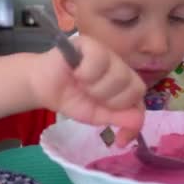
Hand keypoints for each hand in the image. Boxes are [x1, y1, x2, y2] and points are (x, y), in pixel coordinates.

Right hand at [31, 35, 145, 145]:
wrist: (42, 88)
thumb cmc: (70, 98)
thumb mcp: (96, 115)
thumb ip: (118, 118)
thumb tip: (137, 122)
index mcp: (124, 83)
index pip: (141, 100)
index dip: (134, 121)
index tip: (120, 140)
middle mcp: (119, 65)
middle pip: (135, 87)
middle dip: (110, 101)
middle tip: (91, 97)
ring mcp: (106, 52)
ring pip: (119, 74)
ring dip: (96, 88)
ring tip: (81, 84)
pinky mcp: (89, 43)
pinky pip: (99, 59)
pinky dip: (86, 72)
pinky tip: (75, 72)